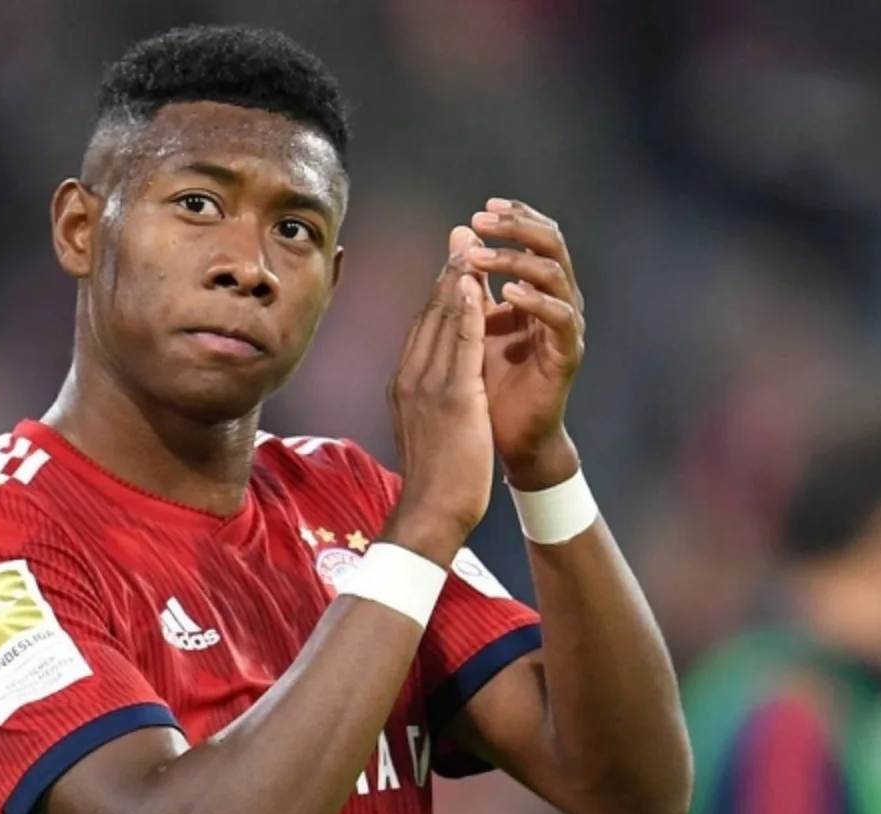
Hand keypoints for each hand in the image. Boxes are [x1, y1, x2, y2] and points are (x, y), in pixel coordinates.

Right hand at [380, 264, 494, 564]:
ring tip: (469, 247)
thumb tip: (431, 389)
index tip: (451, 263)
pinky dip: (465, 312)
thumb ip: (427, 401)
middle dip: (445, 273)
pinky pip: (458, 345)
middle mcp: (409, 378)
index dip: (437, 292)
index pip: (422, 329)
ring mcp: (426, 386)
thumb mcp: (428, 430)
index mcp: (405, 385)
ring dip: (455, 280)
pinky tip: (475, 286)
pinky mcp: (451, 397)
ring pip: (440, 322)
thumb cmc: (436, 480)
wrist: (431, 511)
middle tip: (459, 236)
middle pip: (428, 315)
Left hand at [462, 199, 585, 488]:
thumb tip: (458, 232)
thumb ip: (469, 281)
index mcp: (535, 288)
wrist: (504, 436)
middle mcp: (557, 299)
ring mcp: (565, 326)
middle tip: (483, 220)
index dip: (513, 219)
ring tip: (481, 256)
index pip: (534, 237)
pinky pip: (560, 318)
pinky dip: (536, 301)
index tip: (480, 210)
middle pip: (551, 244)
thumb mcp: (473, 322)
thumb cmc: (489, 380)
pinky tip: (509, 293)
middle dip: (517, 228)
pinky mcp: (567, 353)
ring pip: (555, 275)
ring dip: (517, 260)